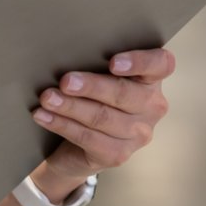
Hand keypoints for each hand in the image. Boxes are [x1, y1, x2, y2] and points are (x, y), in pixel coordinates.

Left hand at [29, 47, 174, 194]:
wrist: (80, 145)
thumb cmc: (93, 98)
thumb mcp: (100, 77)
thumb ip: (96, 64)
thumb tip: (69, 51)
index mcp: (152, 79)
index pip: (161, 64)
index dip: (140, 61)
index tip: (113, 62)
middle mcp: (152, 106)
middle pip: (125, 93)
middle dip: (92, 86)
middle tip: (66, 81)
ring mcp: (138, 134)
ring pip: (102, 117)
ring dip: (70, 106)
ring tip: (47, 98)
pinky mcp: (118, 155)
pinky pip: (88, 137)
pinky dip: (62, 125)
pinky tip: (44, 116)